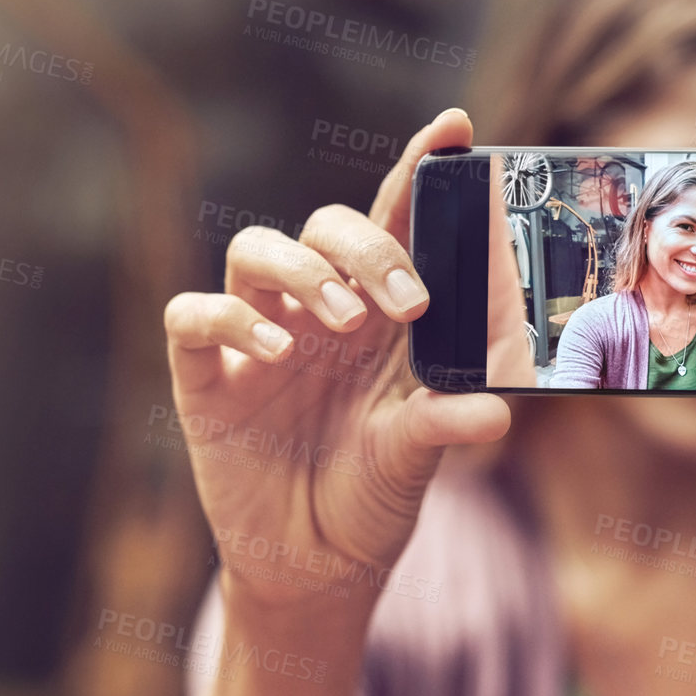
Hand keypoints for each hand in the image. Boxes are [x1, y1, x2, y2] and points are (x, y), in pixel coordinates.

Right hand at [163, 108, 509, 622]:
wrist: (314, 567)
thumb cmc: (372, 497)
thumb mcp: (416, 458)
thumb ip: (448, 421)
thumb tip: (500, 409)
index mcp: (376, 314)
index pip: (394, 221)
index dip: (418, 168)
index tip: (455, 128)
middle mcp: (314, 311)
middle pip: (326, 225)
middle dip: (367, 245)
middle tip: (407, 304)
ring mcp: (256, 337)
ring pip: (255, 248)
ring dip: (303, 270)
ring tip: (343, 323)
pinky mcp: (206, 375)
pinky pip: (195, 314)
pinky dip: (231, 316)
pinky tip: (276, 350)